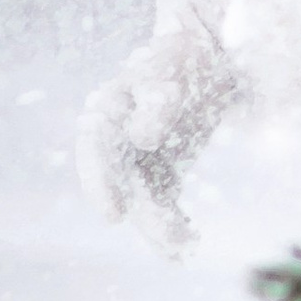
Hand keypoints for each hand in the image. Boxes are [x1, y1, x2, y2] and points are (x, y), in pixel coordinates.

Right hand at [78, 21, 243, 255]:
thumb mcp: (169, 70)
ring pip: (143, 199)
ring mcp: (138, 157)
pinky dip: (174, 224)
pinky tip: (187, 247)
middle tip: (168, 238)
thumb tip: (140, 137)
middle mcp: (117, 139)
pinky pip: (164, 201)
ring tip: (184, 247)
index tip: (113, 216)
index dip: (100, 183)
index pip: (95, 148)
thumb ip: (156, 103)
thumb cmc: (180, 58)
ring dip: (160, 227)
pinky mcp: (162, 170)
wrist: (205, 53)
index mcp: (109, 108)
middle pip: (122, 185)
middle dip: (145, 214)